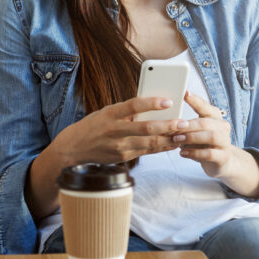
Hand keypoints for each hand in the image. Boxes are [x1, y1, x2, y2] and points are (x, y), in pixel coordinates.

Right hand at [52, 95, 188, 165]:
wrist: (74, 146)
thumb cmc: (94, 125)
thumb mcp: (106, 112)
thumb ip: (126, 111)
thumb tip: (152, 106)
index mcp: (110, 113)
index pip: (134, 106)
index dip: (152, 103)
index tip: (168, 101)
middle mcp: (114, 130)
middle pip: (145, 128)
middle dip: (167, 126)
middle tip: (183, 123)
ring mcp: (118, 145)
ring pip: (149, 143)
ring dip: (168, 140)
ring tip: (182, 135)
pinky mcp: (122, 156)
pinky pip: (146, 152)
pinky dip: (160, 148)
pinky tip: (171, 144)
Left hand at [172, 90, 233, 175]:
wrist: (221, 161)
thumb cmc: (202, 142)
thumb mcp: (194, 130)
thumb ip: (184, 123)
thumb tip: (164, 116)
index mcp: (214, 116)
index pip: (205, 106)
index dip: (195, 100)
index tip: (184, 93)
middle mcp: (222, 127)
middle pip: (206, 122)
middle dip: (188, 125)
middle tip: (173, 129)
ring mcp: (225, 142)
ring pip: (211, 136)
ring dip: (192, 137)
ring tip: (177, 140)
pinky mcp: (224, 157)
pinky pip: (210, 154)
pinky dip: (195, 153)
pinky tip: (183, 152)